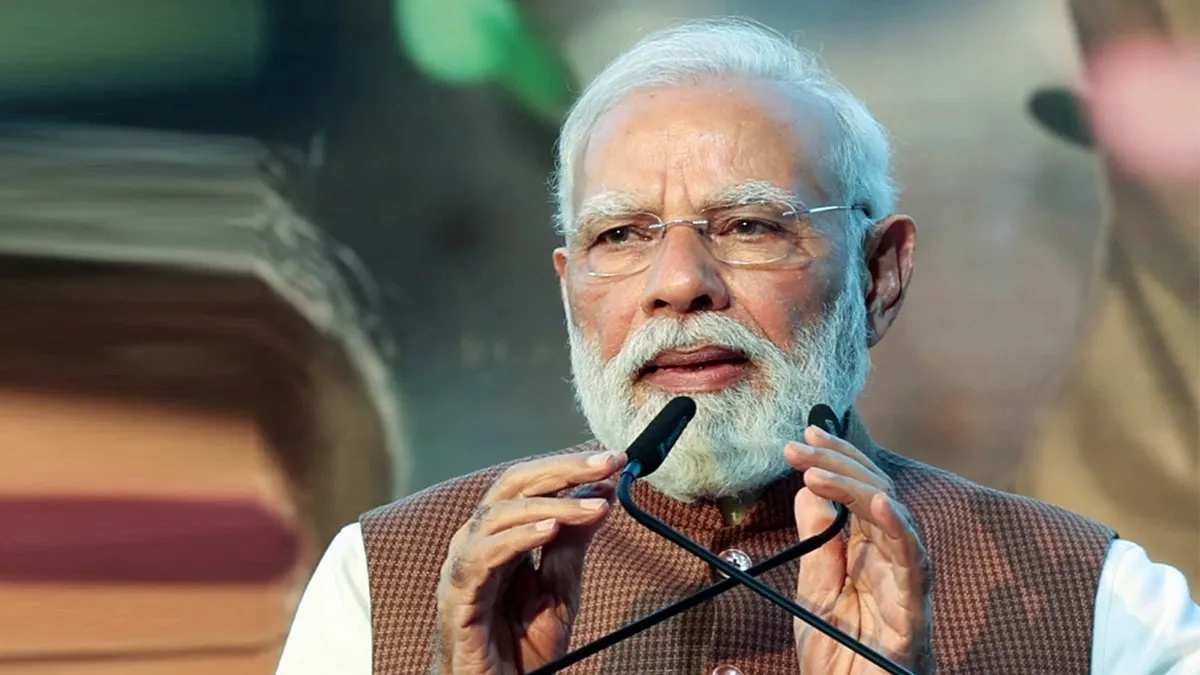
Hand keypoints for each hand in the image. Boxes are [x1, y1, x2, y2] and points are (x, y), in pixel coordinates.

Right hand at [433, 450, 625, 674]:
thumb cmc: (521, 652)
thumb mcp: (560, 591)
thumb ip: (572, 544)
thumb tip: (601, 496)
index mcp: (499, 537)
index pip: (531, 485)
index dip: (570, 468)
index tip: (613, 460)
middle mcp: (477, 544)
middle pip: (512, 485)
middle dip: (562, 469)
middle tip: (606, 463)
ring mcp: (462, 569)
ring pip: (498, 514)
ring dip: (551, 504)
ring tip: (593, 505)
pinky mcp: (457, 599)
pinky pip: (482, 557)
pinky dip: (518, 538)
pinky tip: (550, 528)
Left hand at [785, 426, 932, 674]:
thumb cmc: (841, 658)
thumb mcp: (815, 593)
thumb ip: (817, 544)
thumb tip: (808, 492)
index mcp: (868, 553)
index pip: (857, 492)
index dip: (835, 460)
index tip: (803, 438)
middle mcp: (891, 560)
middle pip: (876, 493)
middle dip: (839, 463)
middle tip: (799, 448)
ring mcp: (905, 582)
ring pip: (895, 518)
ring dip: (857, 489)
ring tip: (817, 474)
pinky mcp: (913, 611)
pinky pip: (914, 564)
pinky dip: (900, 530)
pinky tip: (882, 505)